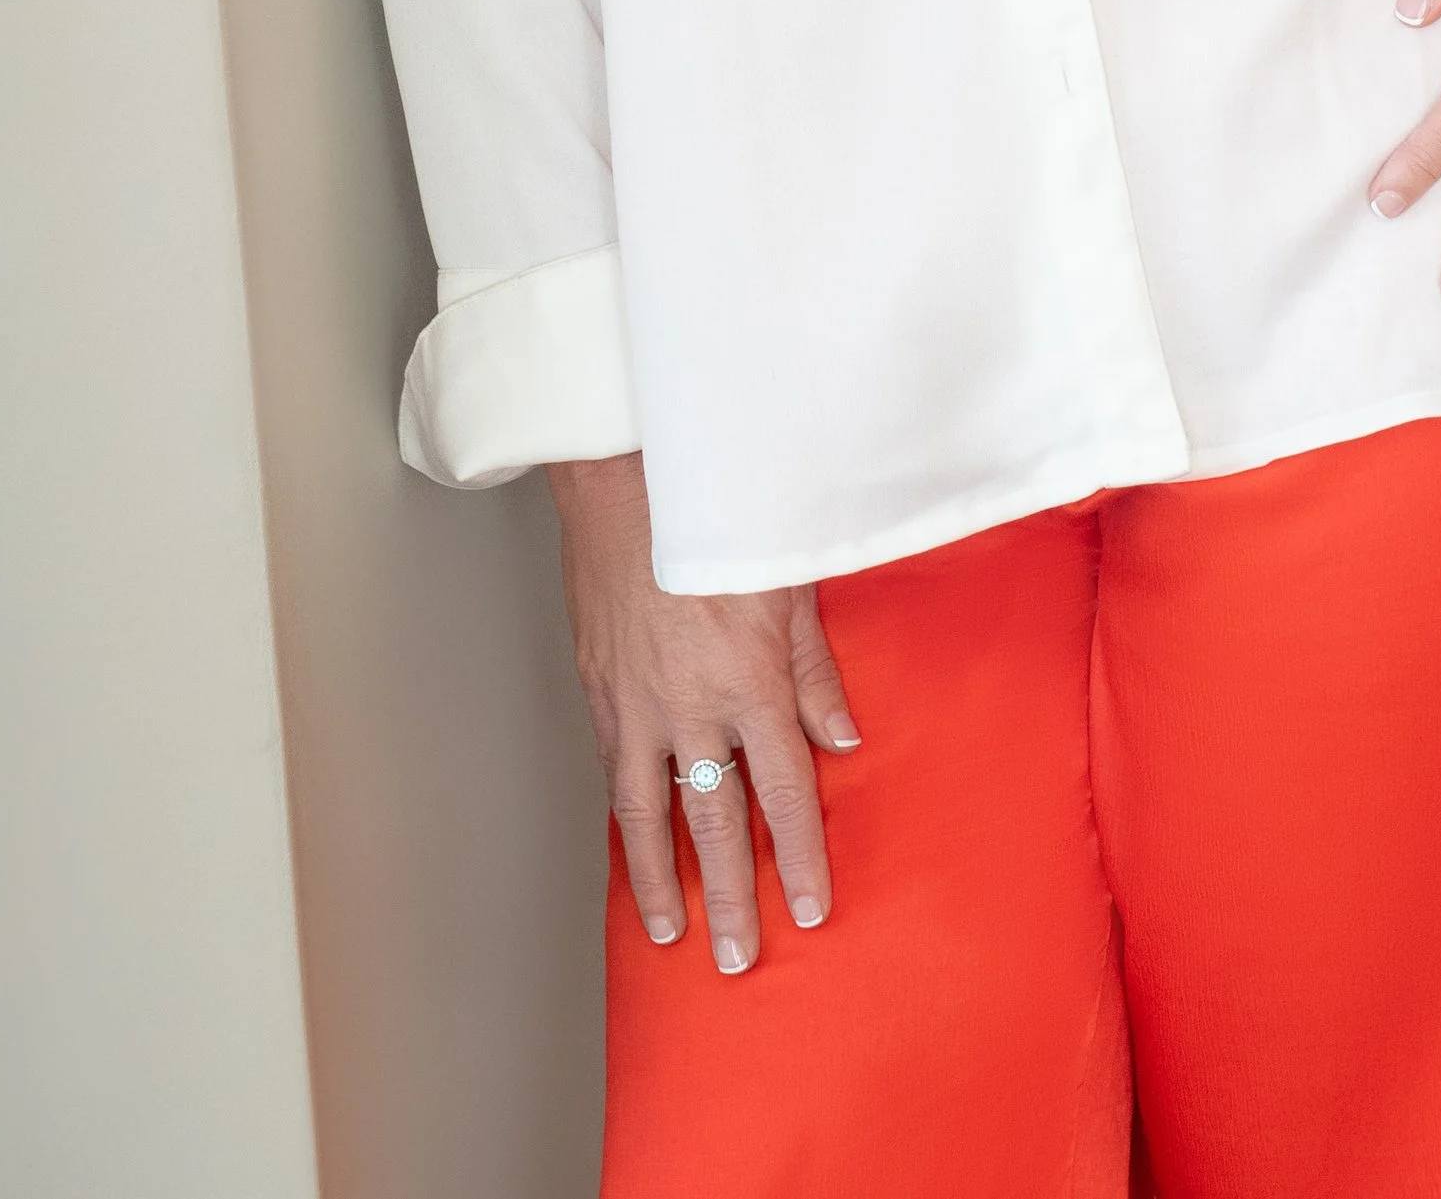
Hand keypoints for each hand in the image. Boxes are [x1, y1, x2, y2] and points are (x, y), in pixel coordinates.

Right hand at [546, 449, 860, 974]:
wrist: (626, 482)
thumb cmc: (715, 520)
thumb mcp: (789, 586)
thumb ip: (815, 672)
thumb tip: (842, 740)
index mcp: (749, 680)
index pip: (783, 790)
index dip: (797, 854)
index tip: (809, 908)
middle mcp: (691, 706)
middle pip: (716, 821)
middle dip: (732, 894)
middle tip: (742, 958)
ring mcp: (637, 705)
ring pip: (650, 813)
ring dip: (663, 880)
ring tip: (673, 933)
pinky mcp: (599, 692)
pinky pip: (615, 774)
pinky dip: (625, 821)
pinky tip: (633, 851)